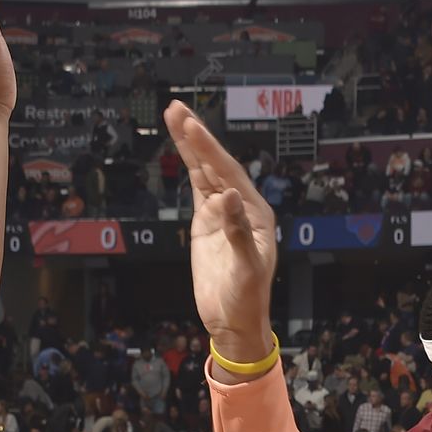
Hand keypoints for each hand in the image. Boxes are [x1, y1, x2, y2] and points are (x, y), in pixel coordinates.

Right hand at [162, 100, 276, 361]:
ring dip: (190, 145)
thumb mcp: (246, 269)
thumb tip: (227, 196)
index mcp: (256, 213)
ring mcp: (223, 212)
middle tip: (176, 109)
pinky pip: (197, 187)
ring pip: (205, 171)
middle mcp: (241, 206)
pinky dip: (189, 166)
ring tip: (175, 116)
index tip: (191, 125)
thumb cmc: (247, 299)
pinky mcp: (207, 223)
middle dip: (197, 136)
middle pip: (216, 164)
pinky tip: (182, 146)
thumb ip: (238, 232)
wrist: (234, 322)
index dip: (208, 148)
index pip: (229, 173)